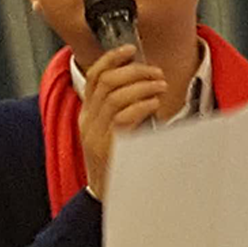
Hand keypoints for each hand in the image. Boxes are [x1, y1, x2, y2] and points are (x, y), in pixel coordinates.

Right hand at [78, 45, 166, 199]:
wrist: (109, 197)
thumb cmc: (119, 161)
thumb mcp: (116, 130)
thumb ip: (124, 108)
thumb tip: (146, 82)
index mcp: (87, 114)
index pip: (93, 76)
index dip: (111, 58)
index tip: (130, 49)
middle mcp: (87, 122)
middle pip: (106, 81)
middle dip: (134, 70)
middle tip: (156, 72)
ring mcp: (95, 135)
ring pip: (115, 95)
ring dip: (142, 85)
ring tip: (160, 86)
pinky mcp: (108, 148)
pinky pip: (124, 116)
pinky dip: (142, 104)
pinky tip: (155, 104)